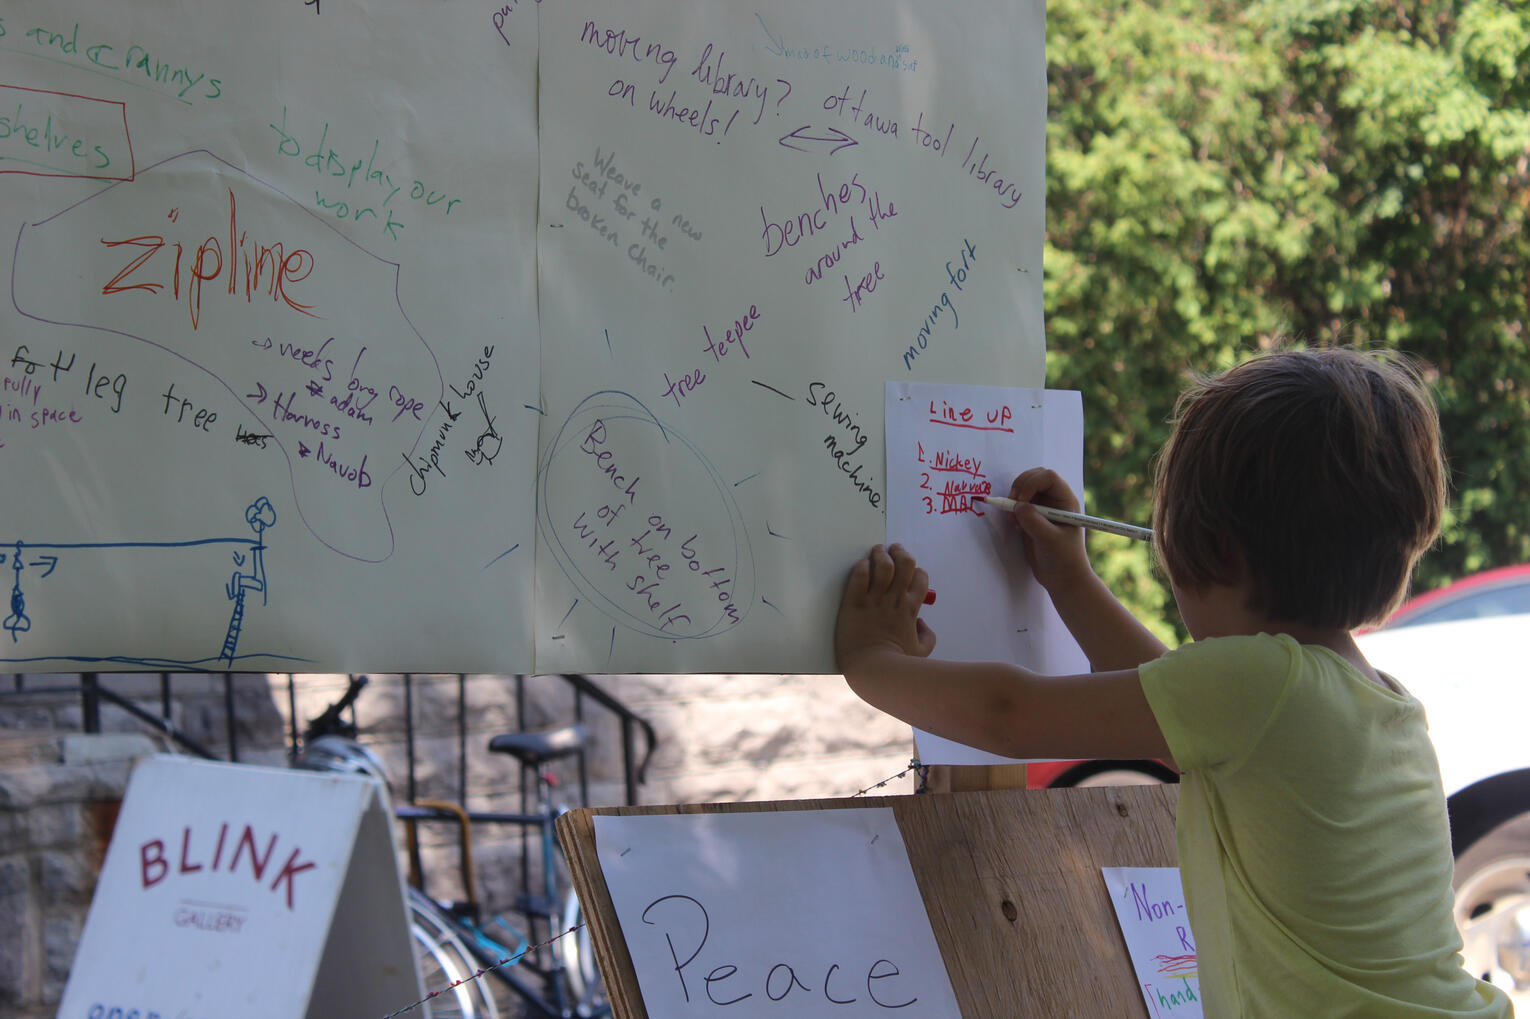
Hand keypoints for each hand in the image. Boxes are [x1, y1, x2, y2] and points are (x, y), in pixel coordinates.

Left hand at [835, 543, 936, 674]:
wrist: (872, 670)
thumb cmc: (897, 665)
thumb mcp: (921, 652)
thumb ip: (927, 636)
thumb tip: (922, 623)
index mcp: (911, 609)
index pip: (920, 578)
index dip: (916, 571)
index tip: (909, 572)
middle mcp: (894, 600)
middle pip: (904, 564)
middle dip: (900, 552)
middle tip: (894, 549)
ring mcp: (874, 600)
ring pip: (882, 565)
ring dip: (881, 554)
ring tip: (877, 550)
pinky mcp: (853, 603)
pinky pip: (859, 576)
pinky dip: (862, 567)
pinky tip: (861, 565)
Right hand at [1007, 468, 1092, 594]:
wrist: (1062, 579)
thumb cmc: (1064, 559)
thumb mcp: (1050, 540)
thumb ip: (1034, 521)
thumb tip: (1017, 506)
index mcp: (1066, 501)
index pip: (1048, 477)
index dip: (1032, 483)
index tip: (1021, 500)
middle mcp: (1055, 501)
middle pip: (1034, 478)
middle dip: (1020, 487)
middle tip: (1011, 503)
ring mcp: (1043, 510)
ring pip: (1024, 491)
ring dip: (1014, 500)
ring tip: (1013, 520)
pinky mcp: (1032, 520)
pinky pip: (1018, 506)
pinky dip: (1012, 512)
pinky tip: (1016, 527)